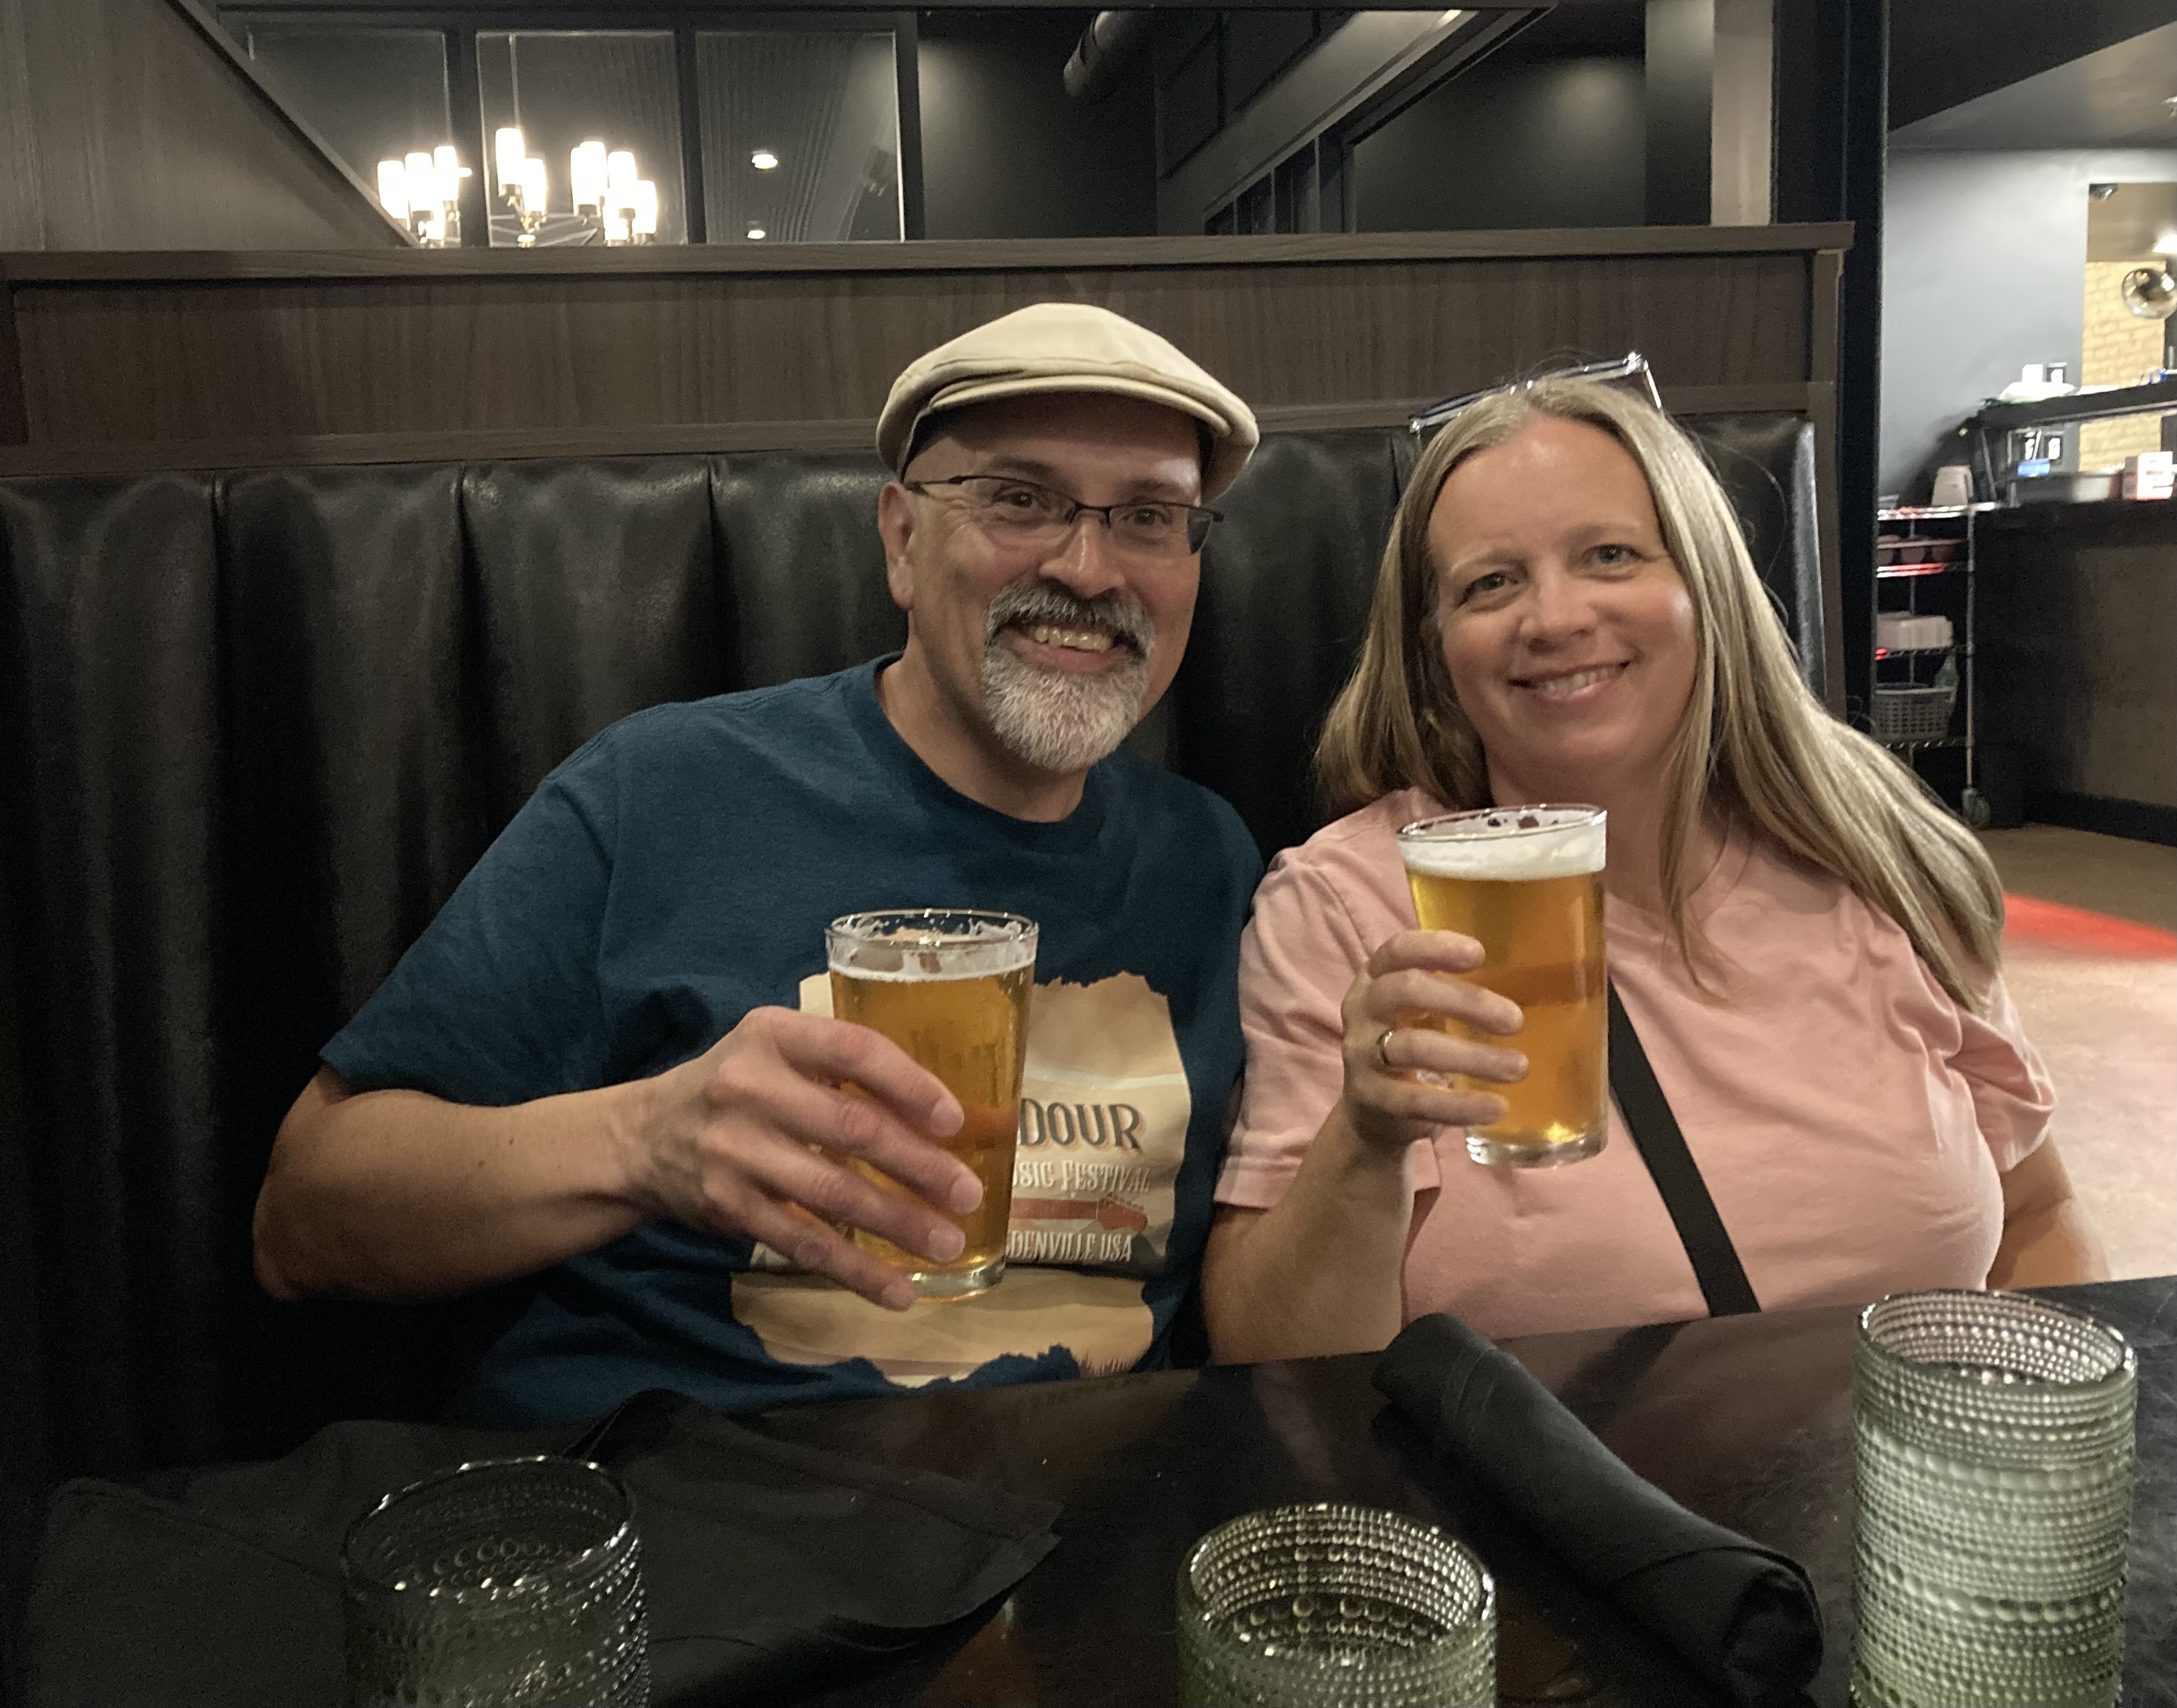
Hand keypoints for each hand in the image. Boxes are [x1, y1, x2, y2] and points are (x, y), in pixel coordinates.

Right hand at [619, 1007, 982, 1310]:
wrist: (642, 1137)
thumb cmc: (737, 1089)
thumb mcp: (778, 1053)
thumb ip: (843, 1071)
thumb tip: (946, 1118)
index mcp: (773, 1035)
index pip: (853, 1050)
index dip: (910, 1085)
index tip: (954, 1121)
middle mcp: (750, 1086)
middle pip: (851, 1126)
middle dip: (919, 1165)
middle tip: (968, 1194)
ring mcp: (735, 1149)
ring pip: (833, 1193)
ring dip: (898, 1223)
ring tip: (947, 1244)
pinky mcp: (728, 1205)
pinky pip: (803, 1242)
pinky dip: (854, 1270)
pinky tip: (896, 1290)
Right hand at [1340, 930, 1526, 1150]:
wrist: (1373, 1107)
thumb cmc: (1413, 1039)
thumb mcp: (1424, 1008)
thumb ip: (1458, 990)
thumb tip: (1537, 979)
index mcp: (1376, 977)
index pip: (1398, 950)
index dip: (1435, 948)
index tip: (1479, 954)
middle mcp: (1362, 1009)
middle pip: (1407, 991)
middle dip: (1465, 1002)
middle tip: (1515, 1021)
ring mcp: (1360, 1054)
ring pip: (1414, 1047)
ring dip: (1473, 1057)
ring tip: (1519, 1068)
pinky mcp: (1370, 1098)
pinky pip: (1416, 1100)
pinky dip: (1459, 1105)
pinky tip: (1496, 1107)